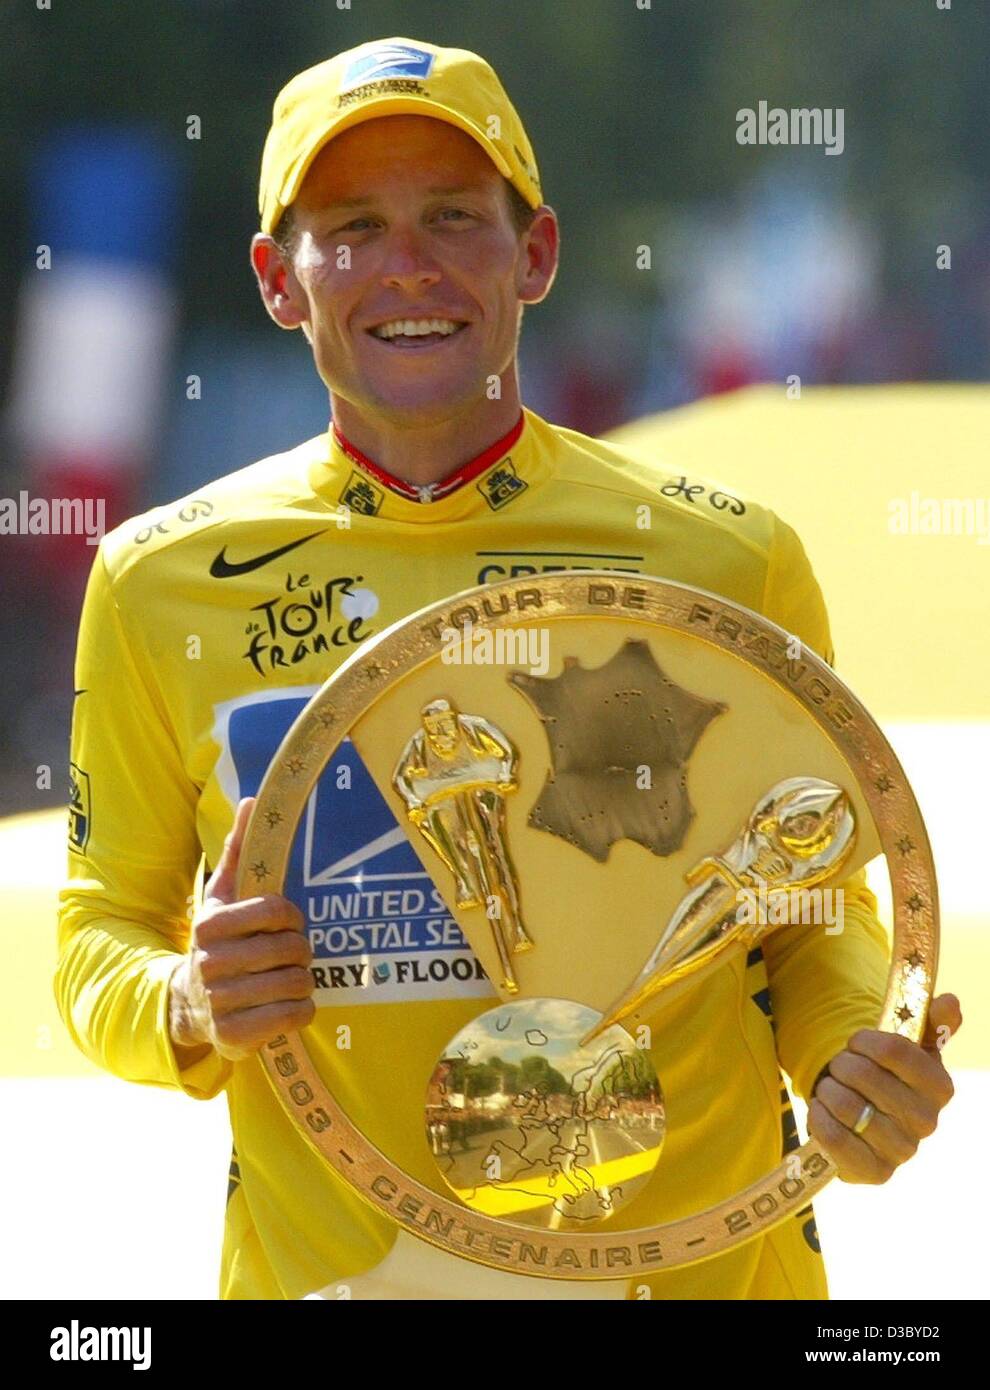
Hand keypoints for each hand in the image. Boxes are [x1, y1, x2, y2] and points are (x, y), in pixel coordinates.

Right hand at [168, 797, 314, 1062]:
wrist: (189, 1003)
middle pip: (292, 949)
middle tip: (290, 956)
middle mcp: (209, 964)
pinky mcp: (234, 1036)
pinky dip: (301, 1009)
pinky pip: (295, 1015)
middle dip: (301, 951)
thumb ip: (240, 849)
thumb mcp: (223, 895)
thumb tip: (253, 800)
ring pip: (297, 983)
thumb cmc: (219, 940)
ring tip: (286, 979)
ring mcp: (220, 1003)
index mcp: (209, 925)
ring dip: (302, 981)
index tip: (285, 923)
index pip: (277, 910)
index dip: (291, 917)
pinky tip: (287, 1004)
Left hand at [808, 993, 960, 1183]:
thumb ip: (932, 1021)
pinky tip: (822, 1109)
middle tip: (840, 1067)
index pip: (895, 1050)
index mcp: (939, 1087)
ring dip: (828, 1089)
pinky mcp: (875, 1173)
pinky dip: (819, 1117)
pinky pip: (834, 1139)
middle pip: (864, 1076)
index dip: (865, 1041)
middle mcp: (927, 1122)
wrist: (867, 1119)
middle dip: (842, 1064)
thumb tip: (949, 1001)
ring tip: (831, 1088)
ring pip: (847, 1106)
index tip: (855, 1042)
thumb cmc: (888, 1075)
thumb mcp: (911, 1045)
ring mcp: (902, 1151)